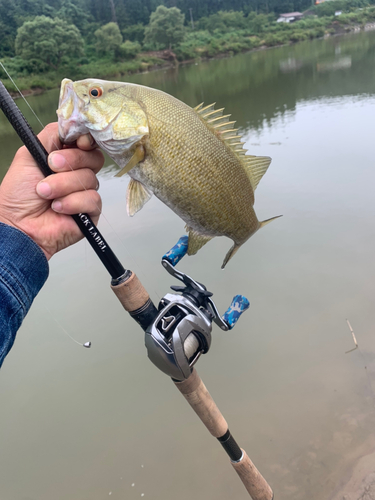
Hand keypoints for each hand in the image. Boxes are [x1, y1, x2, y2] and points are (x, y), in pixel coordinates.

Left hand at [0, 122, 103, 259]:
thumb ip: (52, 135)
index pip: (87, 141)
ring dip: (64, 185)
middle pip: (93, 157)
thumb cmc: (18, 194)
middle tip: (51, 167)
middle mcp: (77, 173)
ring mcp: (85, 192)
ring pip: (91, 179)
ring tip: (46, 194)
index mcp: (65, 157)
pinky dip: (73, 203)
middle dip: (71, 161)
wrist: (17, 224)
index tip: (79, 141)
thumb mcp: (30, 153)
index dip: (86, 139)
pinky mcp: (91, 212)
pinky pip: (92, 199)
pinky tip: (58, 208)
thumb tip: (74, 125)